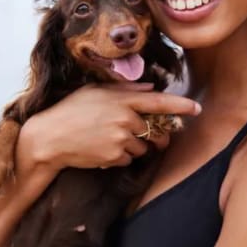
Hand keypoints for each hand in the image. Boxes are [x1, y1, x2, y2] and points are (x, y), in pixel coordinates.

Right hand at [20, 82, 200, 170]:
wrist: (49, 138)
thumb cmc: (71, 110)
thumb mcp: (96, 91)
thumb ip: (126, 89)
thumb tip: (151, 87)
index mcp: (122, 100)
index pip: (160, 102)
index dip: (181, 106)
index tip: (197, 108)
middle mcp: (125, 119)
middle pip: (154, 130)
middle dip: (154, 134)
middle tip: (140, 133)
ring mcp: (120, 139)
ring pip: (142, 147)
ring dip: (133, 145)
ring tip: (108, 138)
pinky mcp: (114, 157)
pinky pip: (128, 159)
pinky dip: (120, 156)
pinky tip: (102, 148)